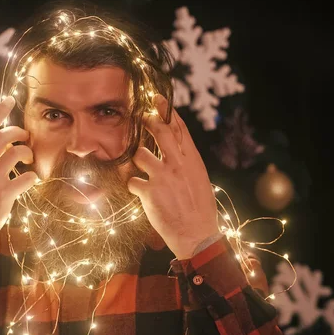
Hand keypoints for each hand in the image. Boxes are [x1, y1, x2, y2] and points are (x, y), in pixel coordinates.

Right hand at [0, 96, 37, 251]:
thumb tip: (0, 145)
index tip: (10, 99)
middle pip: (5, 136)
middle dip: (21, 133)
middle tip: (27, 139)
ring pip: (18, 152)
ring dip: (29, 154)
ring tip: (29, 162)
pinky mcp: (4, 195)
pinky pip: (27, 177)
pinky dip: (33, 177)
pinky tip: (30, 181)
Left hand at [127, 95, 219, 258]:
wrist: (198, 236)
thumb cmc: (200, 210)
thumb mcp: (199, 181)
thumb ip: (186, 164)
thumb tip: (176, 152)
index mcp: (193, 161)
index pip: (179, 129)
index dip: (168, 111)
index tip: (157, 98)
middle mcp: (178, 164)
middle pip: (160, 132)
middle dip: (147, 120)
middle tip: (140, 115)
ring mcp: (163, 176)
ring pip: (140, 154)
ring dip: (139, 161)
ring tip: (144, 172)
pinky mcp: (149, 192)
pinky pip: (132, 181)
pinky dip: (135, 186)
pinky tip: (141, 194)